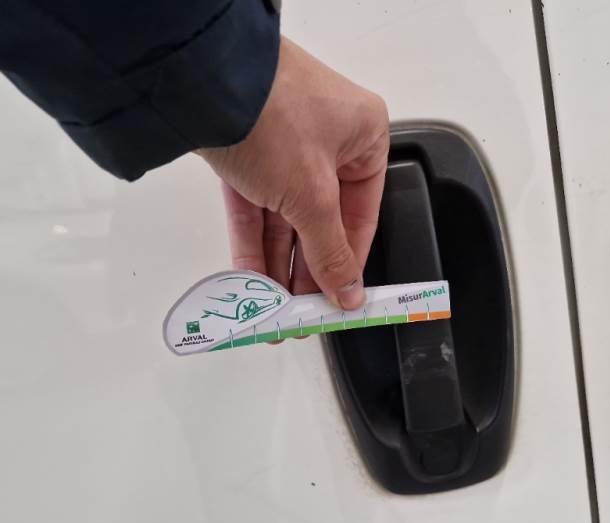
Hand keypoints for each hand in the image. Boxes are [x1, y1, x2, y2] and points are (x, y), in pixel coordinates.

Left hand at [198, 37, 388, 309]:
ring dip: (277, 264)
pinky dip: (252, 243)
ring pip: (284, 218)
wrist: (201, 79)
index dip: (348, 263)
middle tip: (301, 313)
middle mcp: (328, 140)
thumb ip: (330, 249)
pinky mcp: (245, 152)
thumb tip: (349, 292)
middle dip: (307, 271)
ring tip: (273, 309)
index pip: (362, 216)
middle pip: (320, 221)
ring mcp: (283, 145)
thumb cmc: (275, 116)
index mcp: (364, 137)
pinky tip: (251, 282)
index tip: (340, 301)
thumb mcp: (313, 195)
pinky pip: (254, 208)